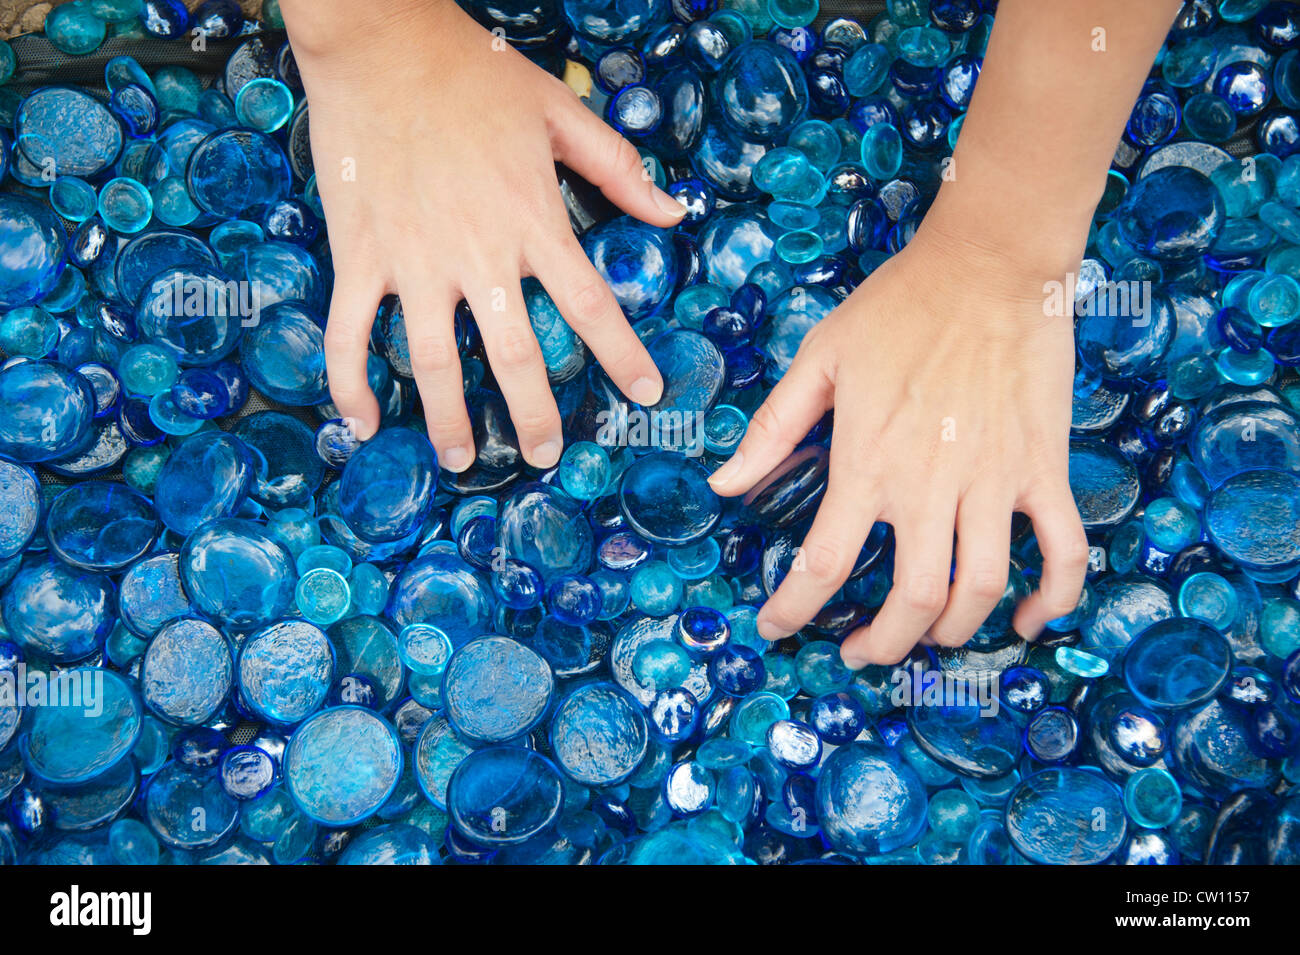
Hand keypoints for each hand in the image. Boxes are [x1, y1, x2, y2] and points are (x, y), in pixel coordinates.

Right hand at [285, 0, 682, 468]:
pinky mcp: (360, 256)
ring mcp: (413, 262)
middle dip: (535, 416)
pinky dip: (350, 382)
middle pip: (516, 357)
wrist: (380, 42)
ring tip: (460, 460)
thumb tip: (673, 211)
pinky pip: (349, 332)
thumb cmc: (473, 72)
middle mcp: (478, 256)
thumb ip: (619, 168)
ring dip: (449, 420)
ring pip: (433, 363)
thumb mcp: (560, 112)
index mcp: (534, 222)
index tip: (645, 395)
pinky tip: (362, 422)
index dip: (624, 357)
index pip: (592, 307)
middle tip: (544, 456)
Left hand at [707, 222, 1089, 666]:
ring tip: (928, 637)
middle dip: (883, 645)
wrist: (990, 263)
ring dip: (953, 632)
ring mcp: (994, 482)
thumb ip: (771, 428)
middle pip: (910, 602)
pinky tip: (1027, 620)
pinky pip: (1062, 551)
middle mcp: (929, 487)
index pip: (823, 565)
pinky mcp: (1042, 469)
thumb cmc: (899, 307)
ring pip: (980, 590)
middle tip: (863, 649)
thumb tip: (723, 484)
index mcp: (867, 463)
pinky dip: (1053, 599)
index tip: (778, 627)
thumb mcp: (819, 359)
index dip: (794, 610)